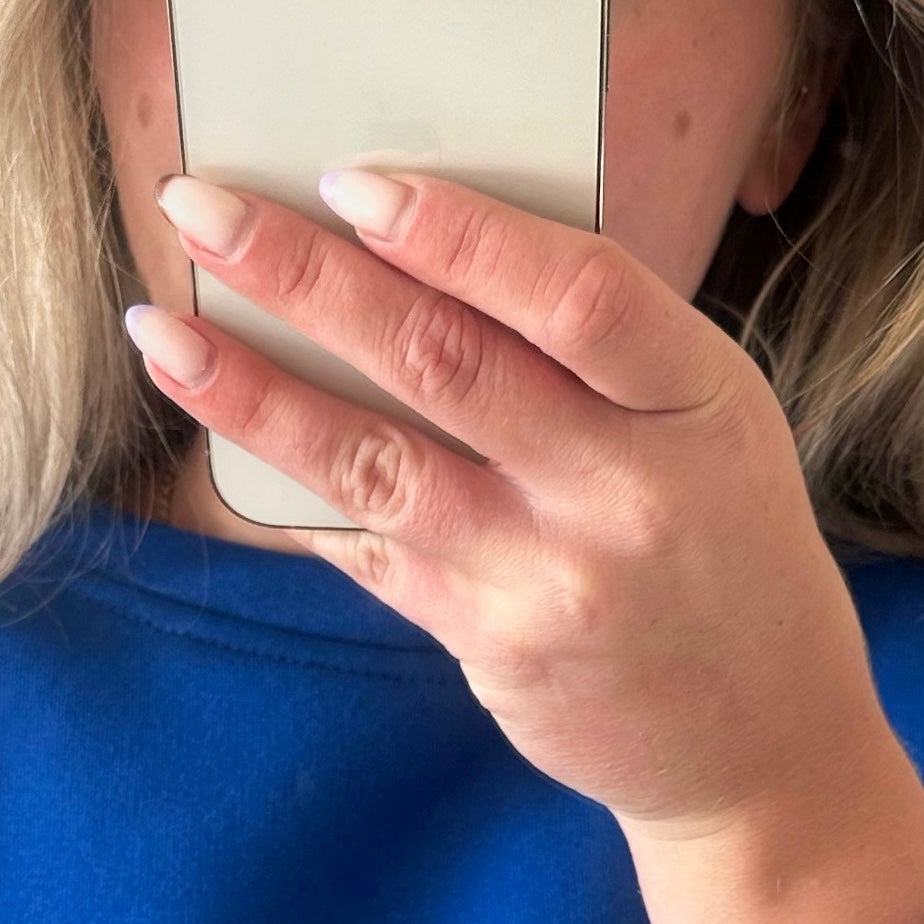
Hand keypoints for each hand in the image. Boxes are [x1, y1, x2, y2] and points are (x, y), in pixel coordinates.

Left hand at [130, 167, 923, 923]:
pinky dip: (292, 490)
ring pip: (377, 464)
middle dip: (305, 276)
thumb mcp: (707, 423)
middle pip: (444, 362)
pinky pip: (369, 550)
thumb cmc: (722, 543)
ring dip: (254, 391)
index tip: (347, 180)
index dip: (456, 233)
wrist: (761, 743)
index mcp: (698, 404)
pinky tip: (219, 440)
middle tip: (198, 209)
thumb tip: (422, 236)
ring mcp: (553, 579)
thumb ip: (596, 346)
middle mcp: (625, 493)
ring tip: (162, 330)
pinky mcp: (493, 647)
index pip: (575, 294)